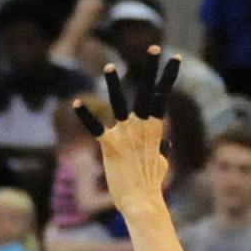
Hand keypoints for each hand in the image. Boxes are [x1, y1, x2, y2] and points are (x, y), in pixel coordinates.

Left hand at [72, 58, 176, 220]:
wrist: (142, 203)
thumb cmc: (148, 185)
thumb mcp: (159, 164)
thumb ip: (161, 151)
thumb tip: (166, 145)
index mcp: (154, 129)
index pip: (163, 97)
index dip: (168, 77)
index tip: (174, 59)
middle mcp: (142, 128)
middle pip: (149, 93)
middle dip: (151, 69)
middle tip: (154, 47)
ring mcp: (127, 136)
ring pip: (120, 104)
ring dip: (114, 85)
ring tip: (108, 67)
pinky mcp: (111, 146)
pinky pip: (96, 126)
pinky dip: (86, 115)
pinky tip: (76, 103)